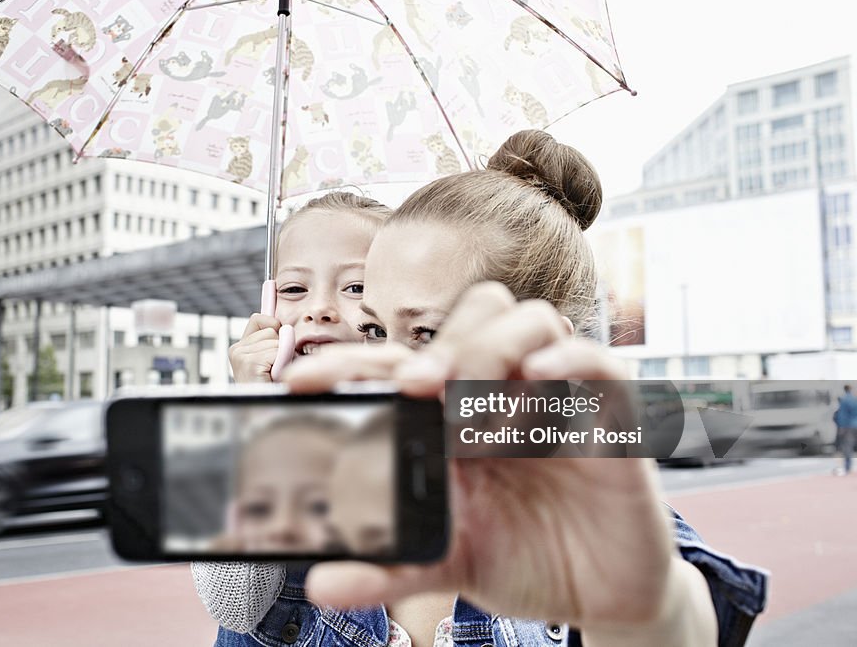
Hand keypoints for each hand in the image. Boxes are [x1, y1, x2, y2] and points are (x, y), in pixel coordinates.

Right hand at [229, 314, 281, 382]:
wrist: (267, 412)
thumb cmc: (275, 388)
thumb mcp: (274, 359)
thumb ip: (276, 341)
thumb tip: (286, 327)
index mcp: (241, 347)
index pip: (259, 319)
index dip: (274, 327)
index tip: (278, 345)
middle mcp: (236, 349)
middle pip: (272, 330)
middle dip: (282, 347)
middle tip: (277, 368)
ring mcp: (240, 355)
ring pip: (277, 340)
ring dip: (284, 357)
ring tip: (276, 375)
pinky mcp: (248, 362)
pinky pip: (277, 350)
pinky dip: (282, 363)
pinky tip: (273, 377)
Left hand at [285, 283, 709, 639]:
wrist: (600, 595)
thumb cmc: (519, 556)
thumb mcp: (448, 561)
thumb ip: (392, 566)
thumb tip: (322, 584)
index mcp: (454, 413)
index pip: (400, 362)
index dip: (352, 362)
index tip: (301, 381)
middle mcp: (502, 390)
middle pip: (471, 316)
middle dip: (439, 345)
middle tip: (416, 388)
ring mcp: (555, 396)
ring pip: (528, 320)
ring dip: (492, 352)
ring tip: (478, 415)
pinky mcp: (610, 416)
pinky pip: (596, 362)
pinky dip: (567, 359)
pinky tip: (537, 381)